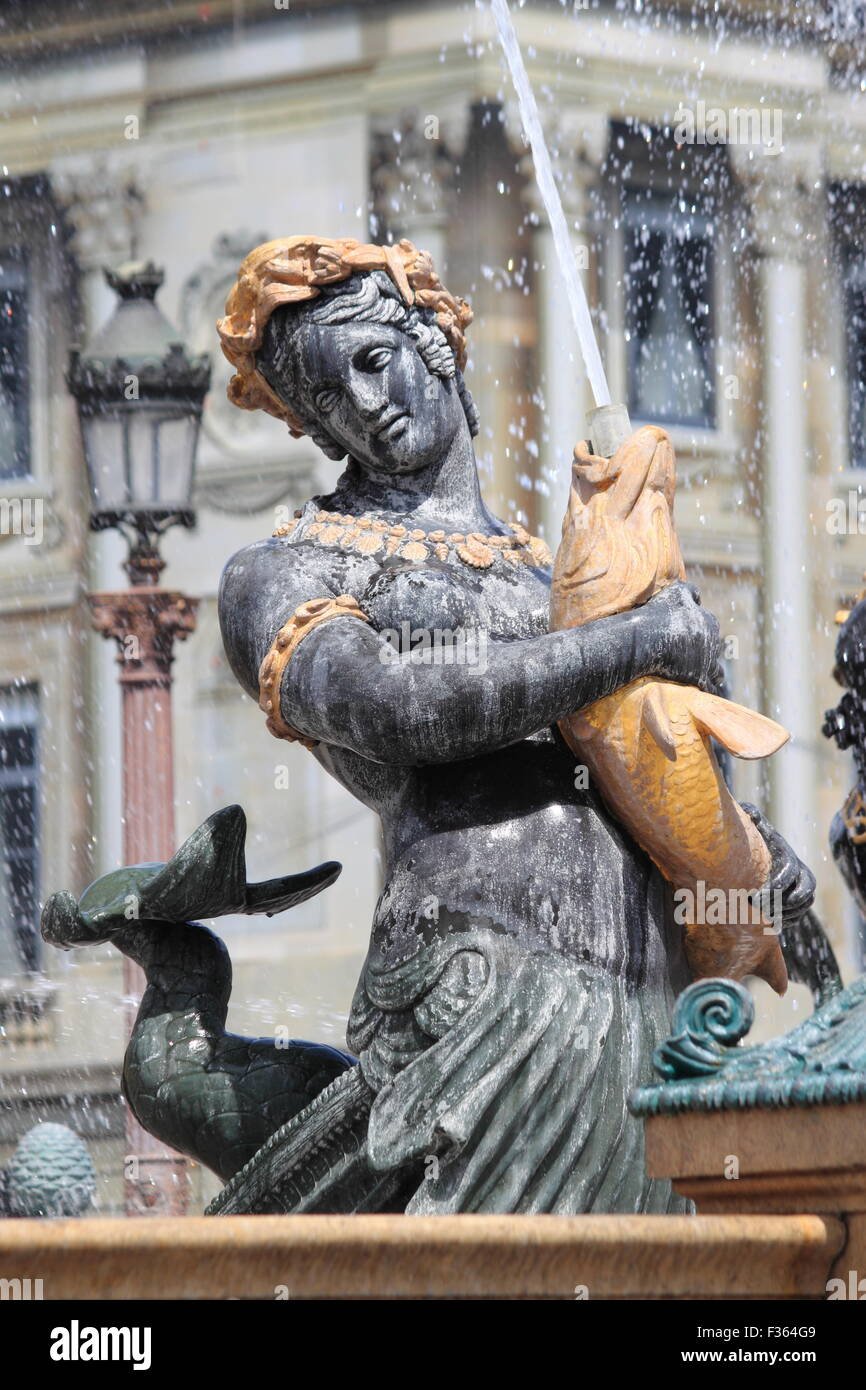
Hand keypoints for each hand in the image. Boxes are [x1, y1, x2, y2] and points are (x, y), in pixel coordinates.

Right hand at [643, 581, 723, 692]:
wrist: (644, 639)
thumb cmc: (657, 614)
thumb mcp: (676, 592)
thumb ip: (691, 591)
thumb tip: (699, 596)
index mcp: (709, 622)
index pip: (710, 626)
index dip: (701, 631)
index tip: (690, 636)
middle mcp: (713, 642)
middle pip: (714, 650)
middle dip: (706, 653)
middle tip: (692, 658)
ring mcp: (707, 662)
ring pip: (717, 672)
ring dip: (712, 674)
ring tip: (702, 677)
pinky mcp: (698, 679)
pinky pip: (708, 688)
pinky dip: (704, 689)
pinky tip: (698, 691)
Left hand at [740, 802, 815, 924]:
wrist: (755, 859)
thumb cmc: (752, 841)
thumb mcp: (752, 826)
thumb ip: (751, 815)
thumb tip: (748, 811)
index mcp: (790, 858)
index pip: (791, 874)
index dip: (776, 886)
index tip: (756, 895)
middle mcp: (802, 875)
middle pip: (802, 896)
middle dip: (780, 904)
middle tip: (756, 908)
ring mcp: (801, 891)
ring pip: (802, 908)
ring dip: (782, 915)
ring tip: (759, 916)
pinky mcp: (797, 906)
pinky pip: (796, 919)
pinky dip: (783, 923)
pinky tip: (764, 922)